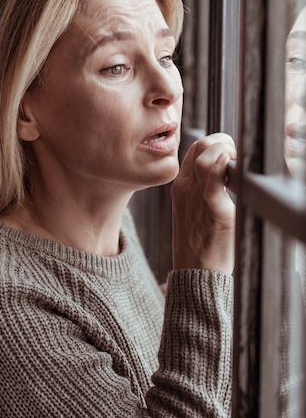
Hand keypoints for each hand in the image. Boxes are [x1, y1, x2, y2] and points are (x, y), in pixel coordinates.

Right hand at [171, 133, 236, 273]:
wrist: (195, 275)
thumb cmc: (200, 247)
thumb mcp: (193, 213)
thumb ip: (204, 191)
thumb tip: (227, 173)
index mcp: (180, 188)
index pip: (194, 150)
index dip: (215, 144)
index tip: (230, 156)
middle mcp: (186, 188)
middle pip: (201, 144)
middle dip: (224, 142)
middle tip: (237, 159)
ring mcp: (198, 198)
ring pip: (207, 154)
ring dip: (227, 151)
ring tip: (238, 166)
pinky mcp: (216, 211)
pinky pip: (218, 177)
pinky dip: (229, 166)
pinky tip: (238, 175)